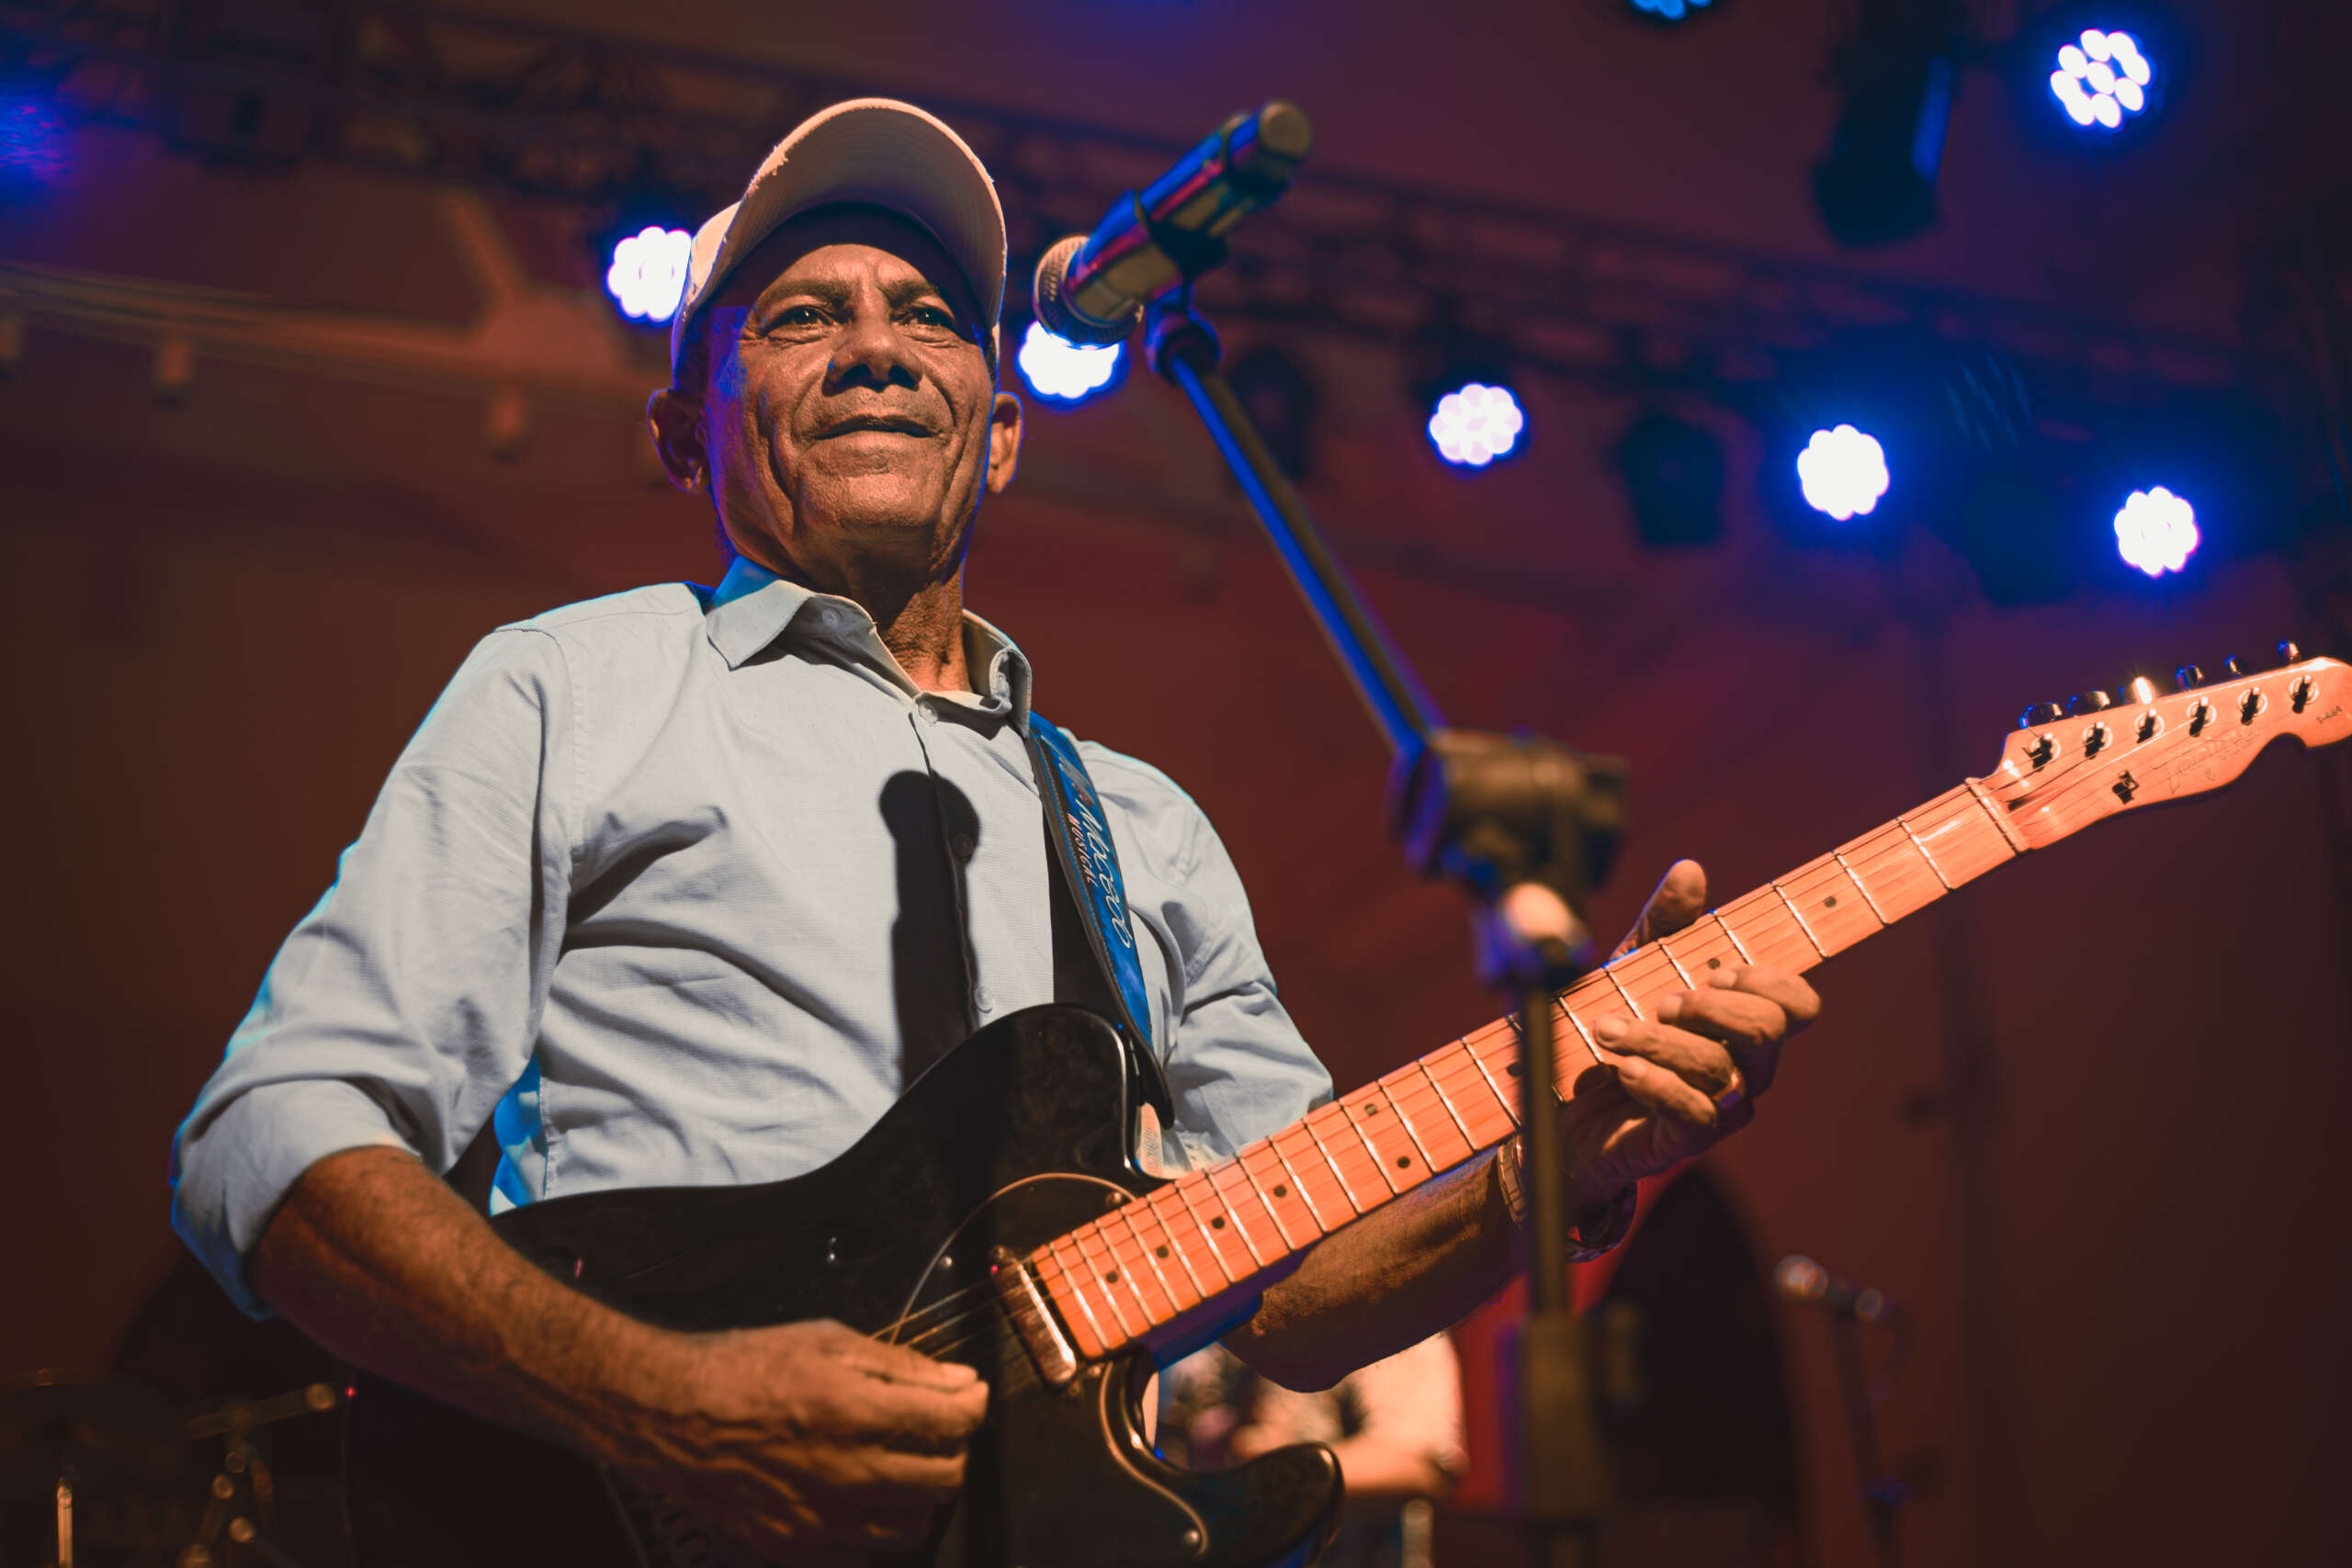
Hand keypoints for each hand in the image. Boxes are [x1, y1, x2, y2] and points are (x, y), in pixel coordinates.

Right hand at [605, 1318, 987, 1564]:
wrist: (668, 1412)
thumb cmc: (742, 1367)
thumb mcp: (825, 1339)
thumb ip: (899, 1364)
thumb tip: (956, 1381)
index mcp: (856, 1411)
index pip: (956, 1420)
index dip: (974, 1403)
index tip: (968, 1396)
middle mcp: (846, 1471)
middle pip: (945, 1478)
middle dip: (953, 1449)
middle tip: (935, 1430)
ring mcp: (820, 1516)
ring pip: (911, 1526)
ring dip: (918, 1495)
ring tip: (899, 1466)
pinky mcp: (792, 1544)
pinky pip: (859, 1553)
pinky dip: (869, 1527)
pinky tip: (855, 1496)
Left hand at [1558, 860, 1818, 1206]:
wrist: (1561, 1104)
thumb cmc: (1611, 1029)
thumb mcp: (1631, 969)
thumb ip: (1663, 924)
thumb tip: (1690, 870)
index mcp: (1742, 1022)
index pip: (1799, 1006)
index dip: (1770, 983)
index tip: (1718, 970)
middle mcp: (1746, 1066)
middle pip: (1767, 1033)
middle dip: (1712, 1008)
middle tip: (1661, 1001)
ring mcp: (1722, 1106)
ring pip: (1720, 1070)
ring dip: (1658, 1041)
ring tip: (1607, 1029)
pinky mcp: (1687, 1141)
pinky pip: (1696, 1114)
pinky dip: (1657, 1085)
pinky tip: (1623, 1070)